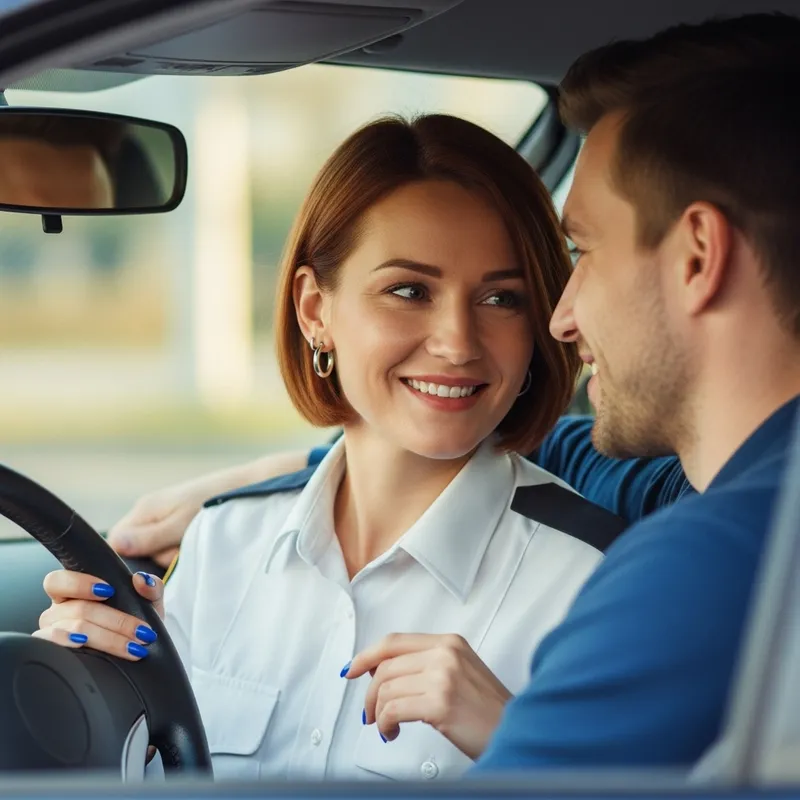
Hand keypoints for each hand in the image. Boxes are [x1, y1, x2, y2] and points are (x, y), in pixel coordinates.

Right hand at [34, 570, 163, 660]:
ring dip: (108, 638)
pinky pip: (53, 646)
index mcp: (76, 590)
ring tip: (133, 648)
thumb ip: (151, 587)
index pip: (59, 581)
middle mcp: (59, 610)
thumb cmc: (138, 622)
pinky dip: (69, 643)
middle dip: (114, 620)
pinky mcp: (55, 654)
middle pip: (77, 609)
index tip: (108, 590)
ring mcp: (54, 632)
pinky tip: (85, 645)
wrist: (140, 652)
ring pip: (74, 629)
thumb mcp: (149, 603)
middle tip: (142, 631)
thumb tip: (141, 579)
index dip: (79, 583)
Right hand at [107, 480, 210, 567]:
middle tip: (180, 552)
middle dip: (156, 558)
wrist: (244, 488)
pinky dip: (181, 548)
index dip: (127, 560)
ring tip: (192, 546)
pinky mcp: (177, 521)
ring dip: (172, 554)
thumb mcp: (181, 525)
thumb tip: (114, 546)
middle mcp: (148, 513)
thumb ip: (150, 538)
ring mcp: (162, 516)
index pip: (115, 542)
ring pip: (154, 549)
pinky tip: (195, 544)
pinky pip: (169, 543)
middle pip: (134, 549)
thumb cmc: (213, 505)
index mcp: (143, 510)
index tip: (149, 567)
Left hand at [344, 633, 511, 759]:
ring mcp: (443, 677)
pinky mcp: (440, 703)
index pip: (394, 641)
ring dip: (378, 713)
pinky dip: (385, 725)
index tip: (351, 669)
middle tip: (369, 713)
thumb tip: (381, 671)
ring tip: (385, 726)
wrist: (517, 731)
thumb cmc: (489, 710)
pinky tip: (392, 732)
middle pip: (385, 667)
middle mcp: (446, 653)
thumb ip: (426, 664)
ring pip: (385, 689)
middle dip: (369, 694)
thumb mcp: (460, 672)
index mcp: (450, 642)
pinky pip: (393, 710)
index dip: (366, 655)